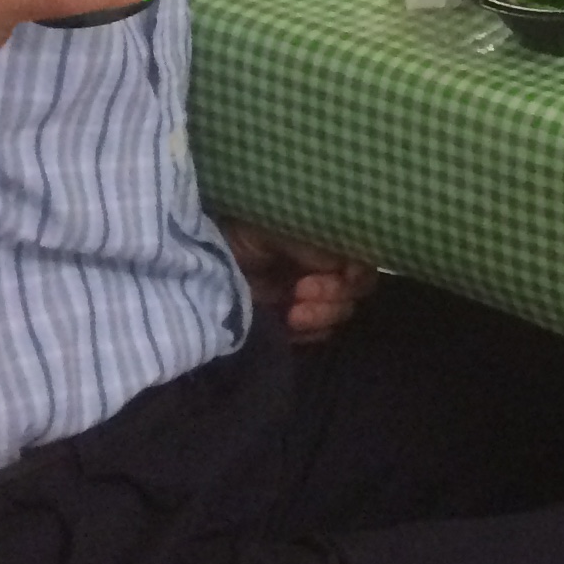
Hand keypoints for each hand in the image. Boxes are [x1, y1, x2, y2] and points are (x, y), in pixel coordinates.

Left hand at [223, 221, 378, 342]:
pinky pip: (315, 335)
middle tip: (300, 292)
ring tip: (291, 313)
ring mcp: (308, 298)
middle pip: (356, 292)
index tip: (345, 276)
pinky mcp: (289, 322)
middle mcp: (323, 269)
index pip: (361, 260)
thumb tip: (347, 264)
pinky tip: (287, 325)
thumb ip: (316, 245)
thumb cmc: (240, 233)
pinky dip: (307, 333)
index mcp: (325, 243)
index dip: (358, 272)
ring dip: (321, 316)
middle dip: (335, 296)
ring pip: (339, 314)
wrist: (201, 261)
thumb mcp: (280, 228)